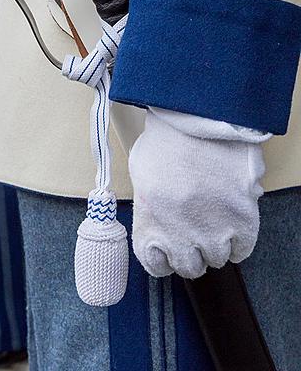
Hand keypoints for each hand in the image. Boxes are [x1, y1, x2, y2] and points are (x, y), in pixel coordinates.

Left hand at [130, 108, 270, 278]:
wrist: (195, 116)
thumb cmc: (165, 137)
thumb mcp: (141, 172)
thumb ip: (150, 204)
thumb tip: (163, 218)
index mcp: (149, 221)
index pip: (155, 264)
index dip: (164, 258)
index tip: (169, 250)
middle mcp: (179, 233)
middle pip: (189, 267)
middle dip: (192, 254)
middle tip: (196, 236)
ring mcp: (212, 229)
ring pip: (216, 260)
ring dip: (215, 246)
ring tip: (215, 225)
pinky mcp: (241, 219)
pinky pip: (242, 250)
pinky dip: (238, 243)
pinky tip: (233, 228)